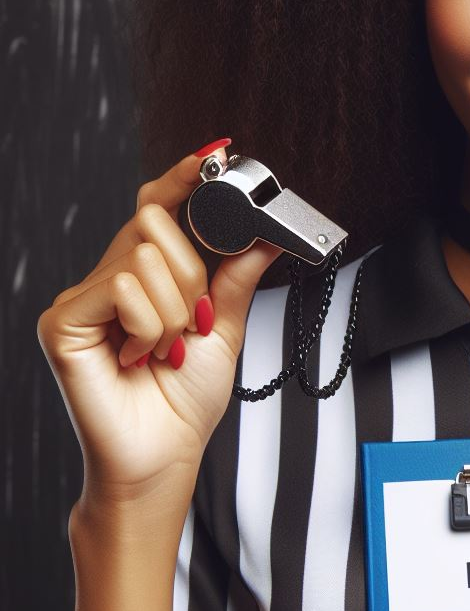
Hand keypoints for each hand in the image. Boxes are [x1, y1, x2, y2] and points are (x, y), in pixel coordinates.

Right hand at [37, 142, 283, 512]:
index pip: (156, 210)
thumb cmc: (185, 400)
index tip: (214, 154)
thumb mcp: (223, 329)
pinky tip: (138, 356)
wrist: (162, 456)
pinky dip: (149, 324)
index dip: (181, 179)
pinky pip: (123, 287)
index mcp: (146, 278)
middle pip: (155, 225)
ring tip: (163, 349)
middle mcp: (111, 279)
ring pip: (145, 258)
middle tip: (190, 324)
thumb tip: (264, 236)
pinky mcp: (65, 320)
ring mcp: (83, 298)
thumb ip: (235, 278)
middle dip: (191, 276)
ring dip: (174, 312)